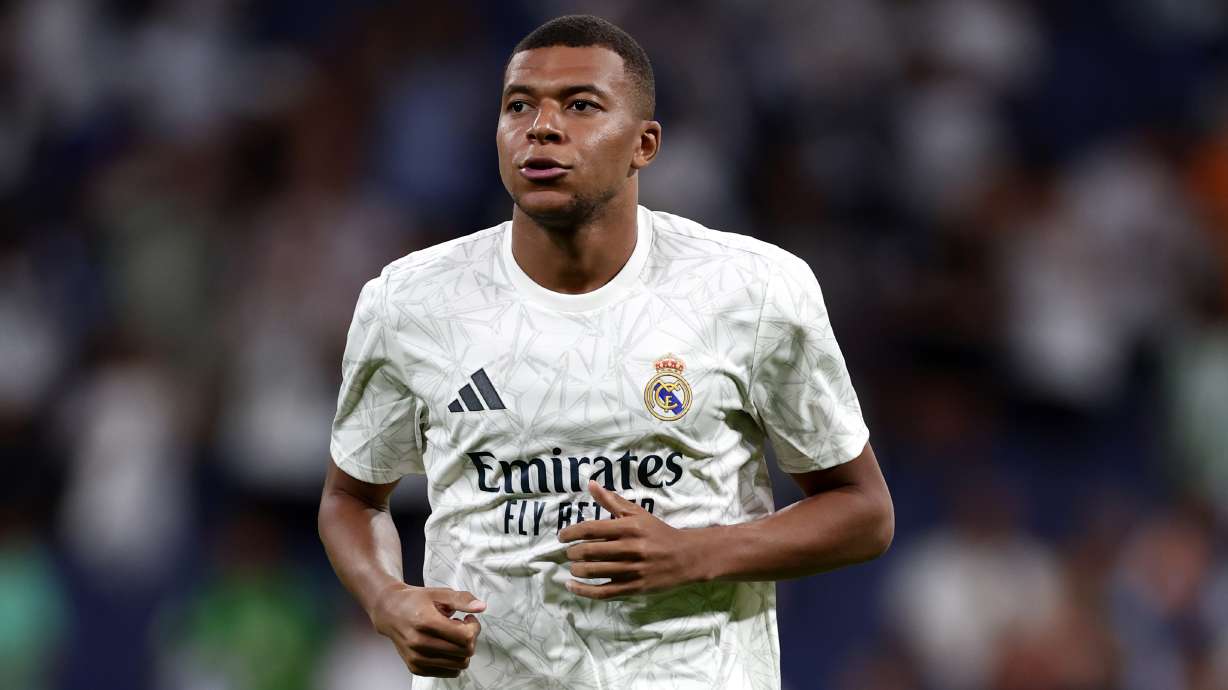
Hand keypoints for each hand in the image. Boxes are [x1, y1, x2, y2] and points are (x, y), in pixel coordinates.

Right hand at [370, 583, 484, 677]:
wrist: (389, 611)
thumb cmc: (414, 601)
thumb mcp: (439, 593)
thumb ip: (461, 599)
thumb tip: (481, 607)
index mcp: (426, 622)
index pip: (465, 637)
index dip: (474, 627)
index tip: (468, 620)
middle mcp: (420, 643)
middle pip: (465, 652)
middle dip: (470, 639)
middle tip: (461, 627)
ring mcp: (417, 658)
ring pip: (459, 665)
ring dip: (462, 650)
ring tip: (451, 636)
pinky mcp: (416, 668)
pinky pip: (448, 672)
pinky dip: (453, 660)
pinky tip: (445, 645)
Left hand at [558, 480, 706, 598]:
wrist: (685, 557)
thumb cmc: (658, 532)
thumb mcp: (637, 513)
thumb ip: (612, 501)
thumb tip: (591, 484)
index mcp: (629, 527)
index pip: (591, 529)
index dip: (571, 533)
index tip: (562, 536)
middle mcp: (630, 548)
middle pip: (589, 551)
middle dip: (573, 553)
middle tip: (569, 552)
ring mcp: (632, 570)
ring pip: (594, 571)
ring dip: (577, 570)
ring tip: (573, 567)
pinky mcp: (634, 587)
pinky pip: (603, 592)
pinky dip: (584, 590)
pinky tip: (572, 586)